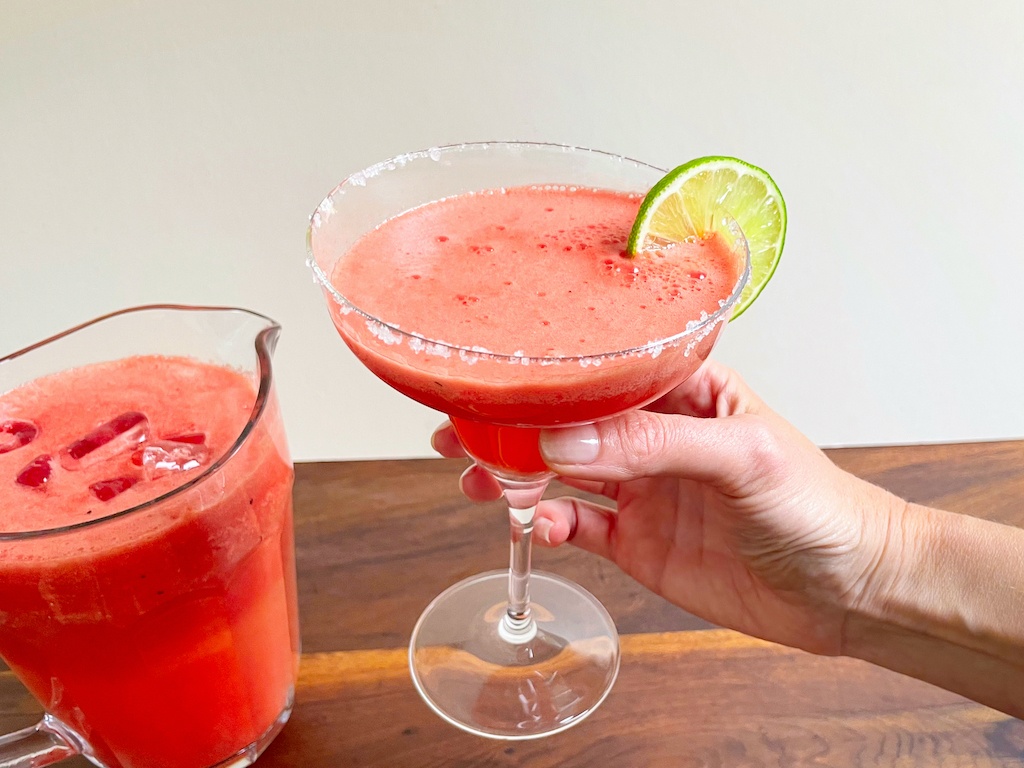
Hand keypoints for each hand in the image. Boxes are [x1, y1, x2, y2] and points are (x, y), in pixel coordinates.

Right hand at [432, 360, 903, 656]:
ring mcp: (643, 491)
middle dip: (515, 425)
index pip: (604, 373)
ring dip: (518, 473)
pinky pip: (579, 527)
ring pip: (562, 474)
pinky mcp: (638, 543)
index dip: (549, 377)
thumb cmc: (819, 506)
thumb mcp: (741, 458)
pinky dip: (548, 524)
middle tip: (461, 428)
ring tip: (478, 476)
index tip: (499, 381)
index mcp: (685, 393)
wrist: (848, 589)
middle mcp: (656, 437)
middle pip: (569, 423)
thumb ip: (654, 446)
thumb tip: (566, 441)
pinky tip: (534, 522)